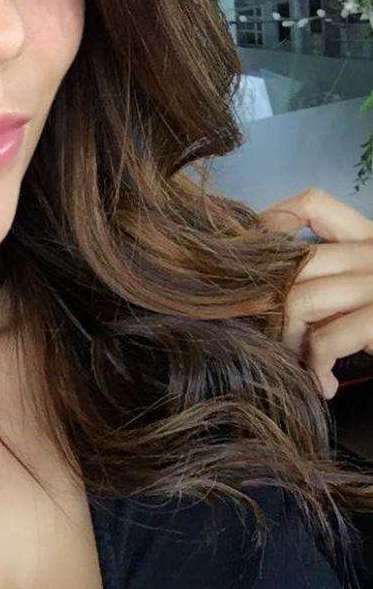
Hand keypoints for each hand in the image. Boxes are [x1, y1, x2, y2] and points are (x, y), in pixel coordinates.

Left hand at [258, 186, 372, 399]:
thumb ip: (339, 279)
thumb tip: (275, 299)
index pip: (314, 204)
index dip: (273, 221)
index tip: (250, 258)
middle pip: (293, 262)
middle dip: (268, 305)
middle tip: (273, 340)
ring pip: (301, 299)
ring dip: (288, 341)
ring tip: (302, 366)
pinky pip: (328, 339)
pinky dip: (316, 367)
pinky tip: (324, 385)